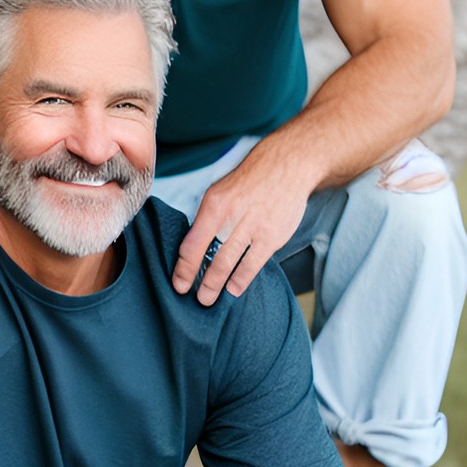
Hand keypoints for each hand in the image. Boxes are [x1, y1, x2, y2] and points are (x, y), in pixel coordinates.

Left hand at [172, 138, 311, 305]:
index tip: (179, 284)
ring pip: (229, 263)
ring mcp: (254, 227)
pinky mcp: (272, 236)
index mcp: (214, 204)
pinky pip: (253, 263)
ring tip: (208, 299)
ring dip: (216, 284)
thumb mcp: (221, 191)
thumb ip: (208, 218)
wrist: (286, 166)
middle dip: (200, 282)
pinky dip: (241, 279)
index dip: (184, 268)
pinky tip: (233, 290)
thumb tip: (194, 247)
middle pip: (210, 257)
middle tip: (195, 299)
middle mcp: (232, 216)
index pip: (192, 243)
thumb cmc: (249, 181)